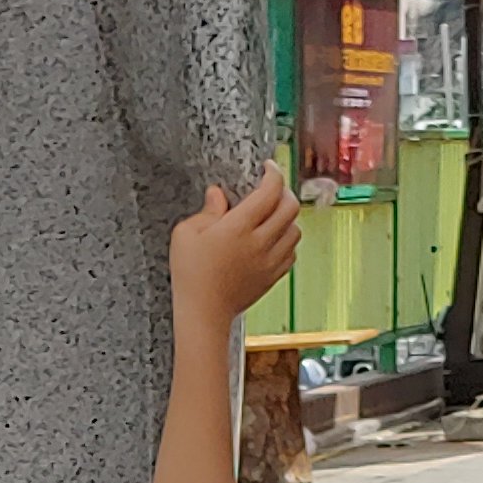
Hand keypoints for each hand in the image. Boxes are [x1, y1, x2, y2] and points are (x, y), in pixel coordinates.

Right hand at [169, 163, 298, 325]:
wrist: (203, 313)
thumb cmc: (191, 275)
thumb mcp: (186, 234)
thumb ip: (206, 210)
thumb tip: (217, 195)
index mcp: (239, 227)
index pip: (269, 190)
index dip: (273, 173)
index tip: (267, 168)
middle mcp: (260, 242)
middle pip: (290, 206)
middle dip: (283, 191)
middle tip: (271, 189)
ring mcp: (270, 261)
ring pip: (296, 229)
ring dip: (288, 217)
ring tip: (273, 215)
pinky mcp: (273, 276)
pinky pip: (292, 252)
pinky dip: (287, 240)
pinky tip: (273, 239)